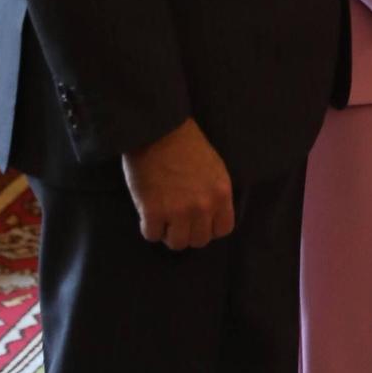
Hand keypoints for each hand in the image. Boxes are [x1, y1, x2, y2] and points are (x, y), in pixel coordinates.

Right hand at [122, 118, 233, 250]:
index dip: (209, 227)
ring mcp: (178, 211)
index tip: (198, 221)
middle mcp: (203, 206)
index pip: (223, 229)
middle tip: (177, 219)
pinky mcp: (153, 212)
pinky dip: (149, 227)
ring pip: (177, 243)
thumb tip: (209, 215)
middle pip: (199, 240)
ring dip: (168, 233)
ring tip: (163, 219)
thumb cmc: (186, 143)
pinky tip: (148, 213)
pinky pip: (152, 235)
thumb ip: (214, 193)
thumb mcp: (214, 167)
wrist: (158, 129)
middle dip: (188, 231)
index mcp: (221, 194)